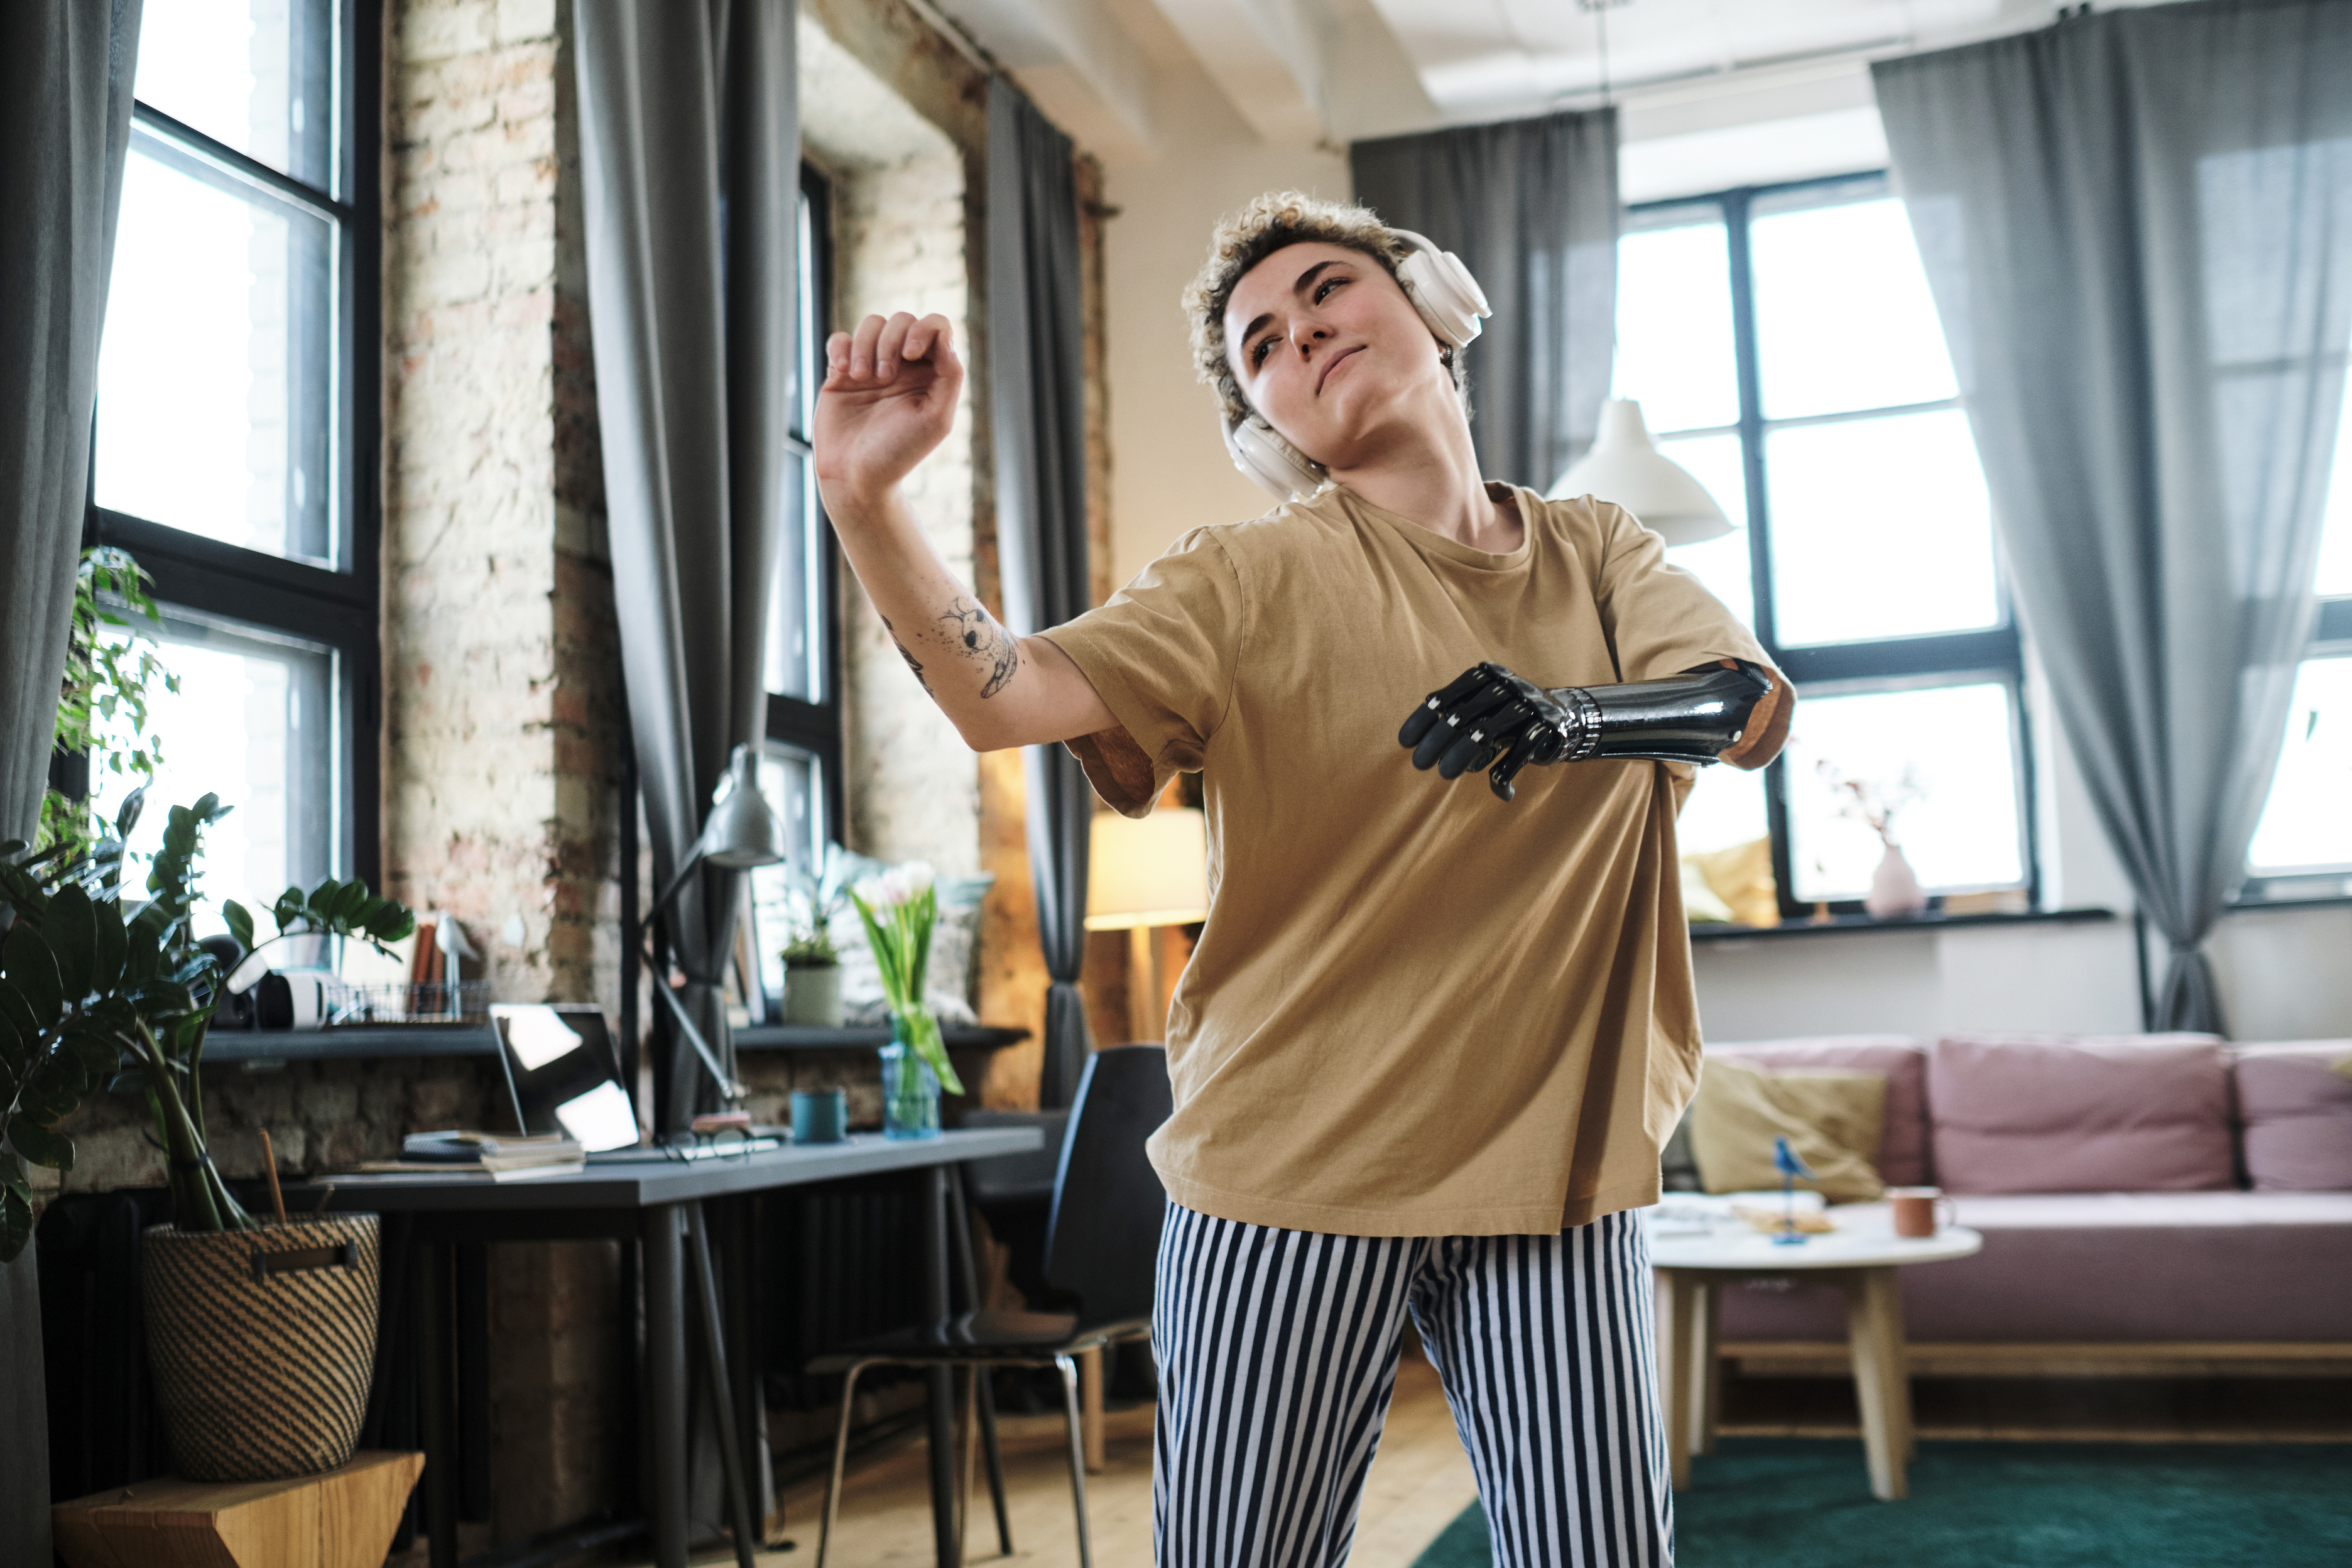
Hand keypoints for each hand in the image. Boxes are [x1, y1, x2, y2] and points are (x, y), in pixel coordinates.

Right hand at [813, 312, 961, 516]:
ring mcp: (872, 367)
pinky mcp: (842, 373)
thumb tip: (945, 336)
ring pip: (871, 324)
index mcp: (931, 374)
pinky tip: (843, 372)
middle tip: (885, 377)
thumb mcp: (936, 419)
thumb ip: (950, 376)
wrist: (856, 477)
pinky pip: (840, 339)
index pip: (936, 327)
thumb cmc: (899, 453)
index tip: (911, 354)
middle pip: (902, 320)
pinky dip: (841, 347)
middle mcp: (903, 367)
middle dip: (891, 340)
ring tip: (862, 378)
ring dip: (865, 345)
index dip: (924, 329)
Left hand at [1397, 662, 1578, 801]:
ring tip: (1445, 774)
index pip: (1447, 697)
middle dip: (1437, 741)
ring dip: (1463, 756)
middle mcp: (1506, 685)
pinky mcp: (1549, 725)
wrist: (1564, 719)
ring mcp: (1529, 704)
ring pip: (1488, 732)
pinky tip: (1498, 785)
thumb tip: (1411, 742)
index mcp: (1485, 677)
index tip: (1405, 742)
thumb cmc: (1507, 721)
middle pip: (1463, 716)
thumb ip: (1451, 720)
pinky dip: (1506, 769)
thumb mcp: (1480, 714)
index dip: (1423, 719)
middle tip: (1419, 764)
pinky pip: (1520, 750)